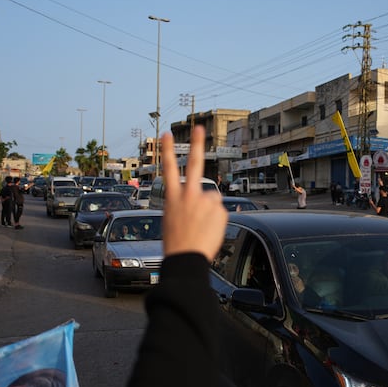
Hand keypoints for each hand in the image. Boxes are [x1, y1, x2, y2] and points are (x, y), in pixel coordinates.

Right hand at [161, 126, 226, 261]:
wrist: (186, 258)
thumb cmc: (177, 243)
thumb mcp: (173, 219)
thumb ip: (186, 204)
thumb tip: (205, 202)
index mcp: (172, 198)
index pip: (168, 169)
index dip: (167, 150)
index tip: (167, 134)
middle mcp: (189, 196)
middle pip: (194, 164)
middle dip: (196, 144)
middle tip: (199, 128)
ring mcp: (205, 202)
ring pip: (212, 199)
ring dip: (209, 211)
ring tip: (202, 227)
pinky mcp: (219, 210)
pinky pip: (220, 212)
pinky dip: (217, 221)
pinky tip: (209, 231)